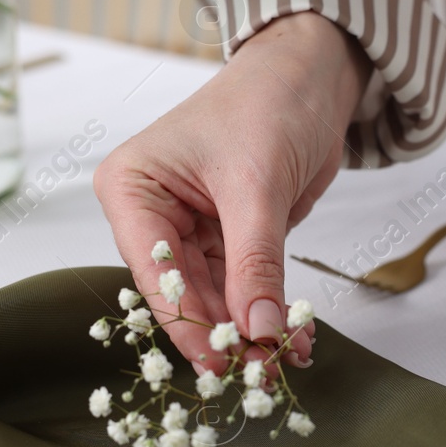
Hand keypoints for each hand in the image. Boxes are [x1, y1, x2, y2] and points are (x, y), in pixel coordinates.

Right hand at [94, 12, 370, 370]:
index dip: (186, 321)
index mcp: (132, 188)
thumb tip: (259, 331)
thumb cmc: (269, 102)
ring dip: (250, 329)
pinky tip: (294, 336)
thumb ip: (256, 263)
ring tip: (285, 359)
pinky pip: (244, 286)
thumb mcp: (257, 186)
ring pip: (215, 297)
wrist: (313, 74)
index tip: (219, 361)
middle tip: (260, 371)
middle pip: (183, 292)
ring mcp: (191, 228)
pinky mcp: (229, 237)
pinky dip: (268, 311)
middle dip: (224, 332)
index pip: (154, 271)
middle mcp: (152, 213)